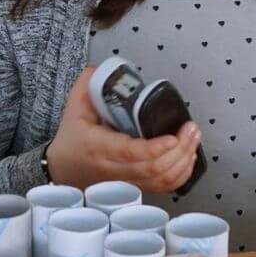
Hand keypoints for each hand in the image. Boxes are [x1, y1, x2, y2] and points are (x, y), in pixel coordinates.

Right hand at [45, 66, 200, 192]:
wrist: (62, 170)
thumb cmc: (71, 140)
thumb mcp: (73, 109)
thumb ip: (87, 86)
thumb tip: (101, 68)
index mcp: (98, 147)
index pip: (129, 153)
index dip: (154, 148)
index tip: (173, 137)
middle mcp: (113, 169)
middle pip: (152, 169)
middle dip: (179, 150)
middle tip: (191, 129)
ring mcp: (126, 182)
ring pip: (161, 181)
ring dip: (184, 161)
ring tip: (194, 138)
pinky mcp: (135, 187)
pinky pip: (163, 187)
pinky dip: (180, 174)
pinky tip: (188, 156)